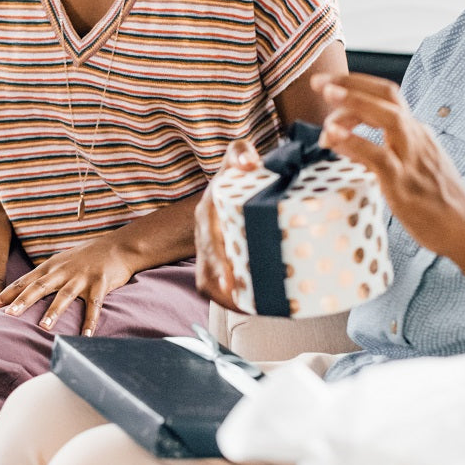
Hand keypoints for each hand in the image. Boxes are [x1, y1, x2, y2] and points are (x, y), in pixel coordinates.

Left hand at [0, 236, 134, 336]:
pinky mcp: (100, 283)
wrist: (117, 246)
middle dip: (22, 301)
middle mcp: (62, 271)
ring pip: (64, 295)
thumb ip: (43, 277)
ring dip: (53, 311)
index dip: (5, 295)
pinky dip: (90, 321)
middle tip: (6, 315)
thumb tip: (21, 293)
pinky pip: (94, 305)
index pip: (23, 282)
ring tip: (43, 327)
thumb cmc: (85, 257)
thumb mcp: (60, 262)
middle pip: (39, 287)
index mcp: (50, 267)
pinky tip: (86, 336)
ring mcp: (81, 277)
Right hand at [194, 139, 261, 310]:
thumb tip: (250, 164)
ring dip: (229, 301)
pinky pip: (221, 288)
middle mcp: (206, 235)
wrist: (234, 182)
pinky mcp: (221, 261)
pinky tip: (258, 307)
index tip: (227, 282)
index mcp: (208, 213)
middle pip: (206, 272)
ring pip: (211, 284)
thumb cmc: (238, 172)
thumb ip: (239, 153)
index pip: (207, 241)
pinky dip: (236, 300)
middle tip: (246, 306)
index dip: (215, 264)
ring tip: (255, 310)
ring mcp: (211, 251)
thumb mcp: (237, 157)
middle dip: (222, 292)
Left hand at [312, 72, 464, 257]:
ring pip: (389, 117)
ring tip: (327, 94)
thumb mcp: (403, 167)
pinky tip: (333, 135)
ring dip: (356, 102)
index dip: (356, 84)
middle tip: (319, 81)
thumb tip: (339, 139)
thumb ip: (371, 151)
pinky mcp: (404, 182)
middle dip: (352, 83)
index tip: (328, 83)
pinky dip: (354, 141)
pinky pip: (378, 155)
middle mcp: (416, 138)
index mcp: (416, 132)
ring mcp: (412, 158)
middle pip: (387, 96)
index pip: (386, 96)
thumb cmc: (434, 202)